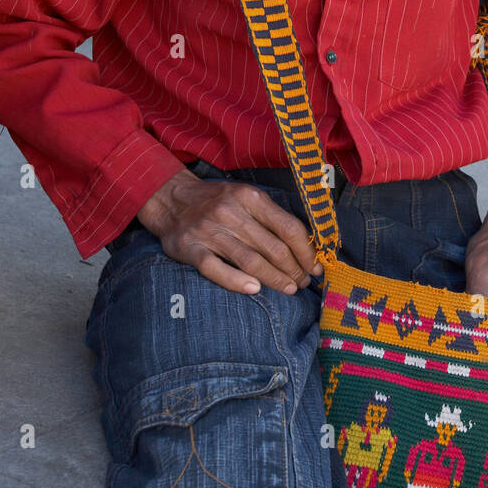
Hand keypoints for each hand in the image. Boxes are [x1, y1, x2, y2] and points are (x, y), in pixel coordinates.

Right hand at [137, 166, 320, 294]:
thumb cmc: (218, 201)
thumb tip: (306, 245)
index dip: (307, 251)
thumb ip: (271, 217)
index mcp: (250, 197)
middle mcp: (231, 212)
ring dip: (275, 279)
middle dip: (294, 269)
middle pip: (273, 247)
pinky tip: (254, 289)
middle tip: (302, 283)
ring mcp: (209, 231)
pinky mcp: (190, 248)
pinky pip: (216, 270)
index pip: (289, 227)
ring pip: (250, 261)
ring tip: (289, 289)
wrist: (172, 199)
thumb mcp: (246, 197)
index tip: (315, 267)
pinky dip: (237, 281)